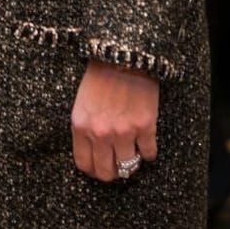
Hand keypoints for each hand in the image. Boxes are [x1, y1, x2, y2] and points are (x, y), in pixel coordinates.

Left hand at [70, 59, 158, 181]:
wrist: (122, 56)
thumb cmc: (100, 76)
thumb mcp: (82, 103)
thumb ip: (86, 128)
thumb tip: (94, 152)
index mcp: (80, 126)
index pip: (84, 164)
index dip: (94, 170)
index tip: (100, 168)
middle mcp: (99, 133)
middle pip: (106, 172)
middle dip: (113, 172)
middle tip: (118, 165)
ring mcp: (123, 132)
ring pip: (128, 167)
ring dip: (131, 162)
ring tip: (133, 151)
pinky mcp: (144, 127)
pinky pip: (149, 154)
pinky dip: (149, 152)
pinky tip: (146, 141)